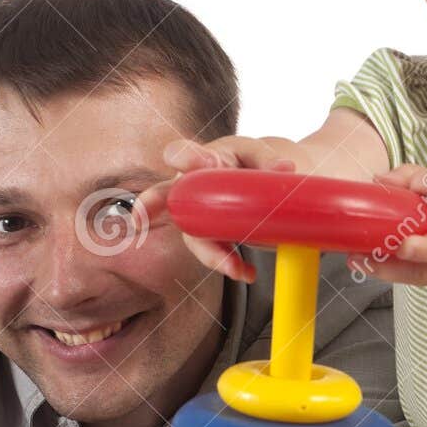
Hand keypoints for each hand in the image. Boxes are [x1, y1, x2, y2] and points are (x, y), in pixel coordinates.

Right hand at [136, 135, 305, 284]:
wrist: (266, 184)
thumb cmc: (254, 163)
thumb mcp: (261, 155)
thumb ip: (269, 158)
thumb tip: (286, 169)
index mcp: (202, 159)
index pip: (182, 153)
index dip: (188, 158)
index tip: (204, 163)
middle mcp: (190, 188)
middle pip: (164, 196)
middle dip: (150, 205)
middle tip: (141, 217)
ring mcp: (196, 215)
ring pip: (193, 237)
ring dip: (212, 255)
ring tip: (237, 268)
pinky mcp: (209, 237)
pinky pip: (213, 253)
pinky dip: (231, 264)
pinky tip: (248, 273)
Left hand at [352, 163, 426, 289]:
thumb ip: (422, 179)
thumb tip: (382, 181)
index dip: (421, 249)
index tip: (403, 245)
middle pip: (417, 271)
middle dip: (387, 265)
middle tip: (358, 255)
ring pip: (407, 279)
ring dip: (379, 270)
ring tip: (355, 257)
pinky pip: (406, 278)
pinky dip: (386, 270)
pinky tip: (365, 259)